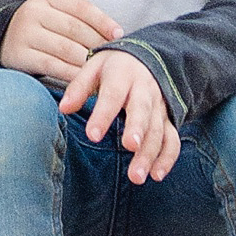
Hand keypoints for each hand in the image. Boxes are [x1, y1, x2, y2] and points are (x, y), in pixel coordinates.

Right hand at [0, 0, 122, 88]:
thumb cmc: (38, 27)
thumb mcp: (53, 12)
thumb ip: (77, 20)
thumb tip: (113, 36)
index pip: (81, 7)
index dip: (102, 21)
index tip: (118, 34)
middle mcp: (35, 11)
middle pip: (74, 29)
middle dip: (96, 44)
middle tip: (112, 58)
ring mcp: (25, 32)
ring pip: (65, 48)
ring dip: (86, 62)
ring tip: (101, 71)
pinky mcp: (20, 54)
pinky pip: (51, 65)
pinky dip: (70, 74)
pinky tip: (83, 80)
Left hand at [62, 50, 179, 185]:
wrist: (147, 59)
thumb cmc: (113, 68)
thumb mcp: (94, 68)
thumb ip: (79, 88)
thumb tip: (63, 108)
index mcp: (123, 75)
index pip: (112, 95)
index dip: (103, 115)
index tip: (92, 135)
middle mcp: (144, 91)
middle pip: (142, 111)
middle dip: (137, 129)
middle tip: (130, 146)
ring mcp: (158, 107)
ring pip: (158, 130)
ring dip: (150, 153)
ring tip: (137, 176)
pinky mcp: (167, 120)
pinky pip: (172, 140)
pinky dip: (167, 158)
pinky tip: (156, 175)